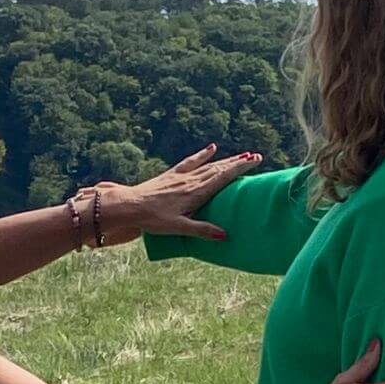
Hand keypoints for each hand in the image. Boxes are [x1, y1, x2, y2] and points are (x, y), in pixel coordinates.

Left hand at [80, 143, 261, 243]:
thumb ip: (202, 231)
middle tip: (256, 156)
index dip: (240, 168)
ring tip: (241, 154)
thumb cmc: (153, 219)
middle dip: (238, 162)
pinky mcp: (171, 175)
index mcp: (195, 192)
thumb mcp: (178, 228)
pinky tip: (211, 149)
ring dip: (225, 159)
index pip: (223, 176)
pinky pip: (190, 162)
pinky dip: (202, 155)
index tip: (255, 160)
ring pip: (208, 164)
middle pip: (219, 168)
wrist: (128, 205)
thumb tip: (225, 235)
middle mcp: (190, 181)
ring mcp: (180, 176)